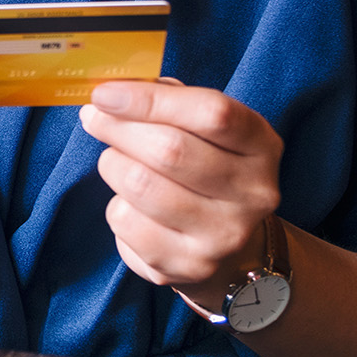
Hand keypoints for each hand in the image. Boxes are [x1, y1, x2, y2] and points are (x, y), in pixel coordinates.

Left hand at [79, 80, 282, 309]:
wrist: (231, 248)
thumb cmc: (205, 168)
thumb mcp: (204, 128)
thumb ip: (168, 100)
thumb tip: (113, 91)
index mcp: (261, 146)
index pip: (211, 113)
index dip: (150, 99)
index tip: (105, 94)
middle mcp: (253, 194)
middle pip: (170, 150)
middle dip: (118, 128)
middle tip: (95, 118)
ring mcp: (223, 235)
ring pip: (140, 185)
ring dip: (113, 164)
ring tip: (116, 161)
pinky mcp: (188, 266)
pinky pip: (126, 223)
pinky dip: (116, 206)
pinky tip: (131, 204)